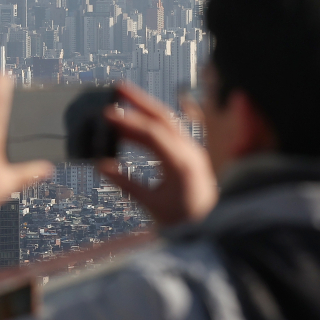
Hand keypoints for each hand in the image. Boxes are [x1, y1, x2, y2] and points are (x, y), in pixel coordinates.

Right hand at [96, 81, 216, 226]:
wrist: (217, 231)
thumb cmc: (187, 223)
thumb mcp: (153, 207)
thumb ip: (127, 185)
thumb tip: (102, 166)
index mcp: (182, 164)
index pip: (153, 133)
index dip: (128, 121)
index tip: (106, 113)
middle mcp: (191, 153)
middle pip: (164, 117)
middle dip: (140, 101)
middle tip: (117, 88)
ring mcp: (192, 153)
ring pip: (168, 122)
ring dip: (146, 109)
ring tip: (123, 101)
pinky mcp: (190, 157)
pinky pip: (170, 132)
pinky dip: (151, 124)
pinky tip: (136, 126)